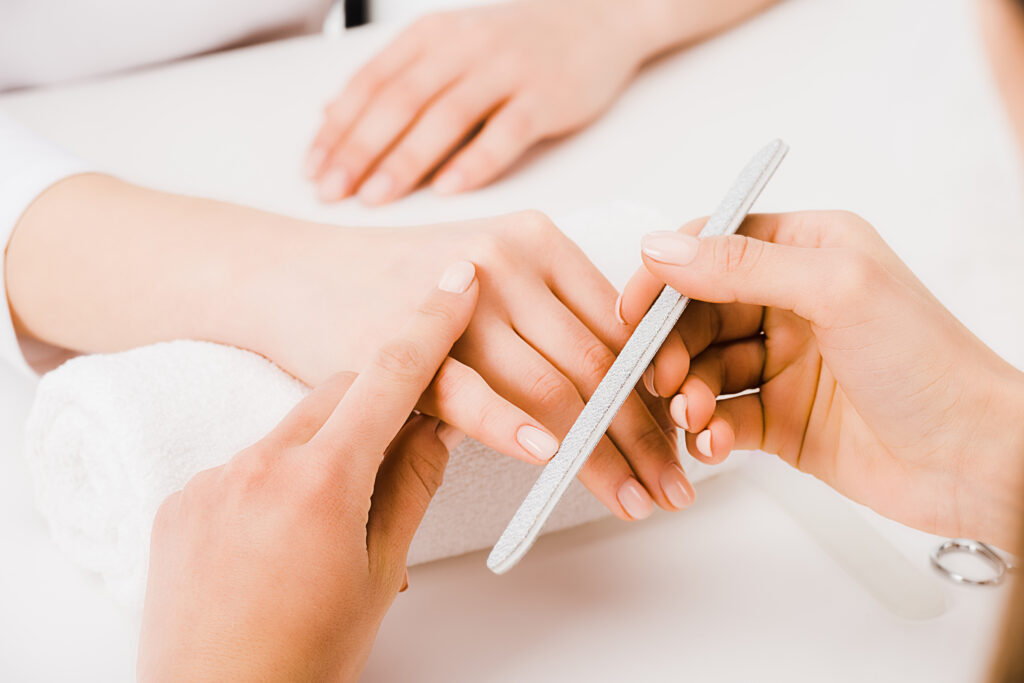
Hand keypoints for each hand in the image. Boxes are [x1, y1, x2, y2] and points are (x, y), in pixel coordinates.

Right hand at [7, 178, 686, 518]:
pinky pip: (474, 392)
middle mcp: (510, 260)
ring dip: (602, 453)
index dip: (663, 389)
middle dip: (647, 434)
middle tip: (678, 486)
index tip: (686, 438)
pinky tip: (553, 459)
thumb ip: (549, 322)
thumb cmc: (400, 286)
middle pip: (600, 361)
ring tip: (636, 501)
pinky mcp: (410, 343)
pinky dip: (515, 427)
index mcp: (540, 241)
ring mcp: (460, 298)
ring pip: (555, 385)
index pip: (622, 326)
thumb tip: (623, 397)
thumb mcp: (486, 282)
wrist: (300, 277)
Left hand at [138, 262, 477, 680]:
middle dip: (377, 404)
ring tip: (332, 517)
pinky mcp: (180, 500)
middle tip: (404, 442)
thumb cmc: (303, 657)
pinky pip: (245, 461)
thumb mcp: (376, 572)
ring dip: (326, 446)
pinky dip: (278, 476)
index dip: (430, 324)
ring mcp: (211, 479)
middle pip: (338, 395)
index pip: (390, 378)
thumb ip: (409, 488)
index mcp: (320, 482)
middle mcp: (258, 465)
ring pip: (291, 428)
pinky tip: (281, 534)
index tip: (456, 281)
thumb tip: (437, 427)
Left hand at [306, 0, 649, 203]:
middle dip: (360, 149)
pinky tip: (448, 190)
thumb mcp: (447, 47)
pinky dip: (475, 162)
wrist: (598, 18)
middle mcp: (464, 48)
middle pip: (400, 100)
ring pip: (446, 117)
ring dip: (406, 160)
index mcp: (432, 36)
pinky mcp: (547, 97)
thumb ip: (395, 80)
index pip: (372, 82)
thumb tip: (329, 116)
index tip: (312, 169)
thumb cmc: (514, 43)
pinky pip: (506, 133)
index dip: (338, 128)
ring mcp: (507, 70)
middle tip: (331, 192)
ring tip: (375, 198)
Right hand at [619, 211, 1023, 547]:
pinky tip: (714, 442)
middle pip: (697, 312)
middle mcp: (791, 302)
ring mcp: (783, 363)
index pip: (713, 247)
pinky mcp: (779, 418)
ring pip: (702, 368)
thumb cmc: (929, 364)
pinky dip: (707, 431)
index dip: (666, 276)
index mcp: (808, 251)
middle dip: (672, 345)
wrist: (976, 460)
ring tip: (694, 414)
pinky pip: (720, 417)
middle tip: (661, 375)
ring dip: (686, 392)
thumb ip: (742, 266)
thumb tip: (662, 247)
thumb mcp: (836, 290)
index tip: (633, 309)